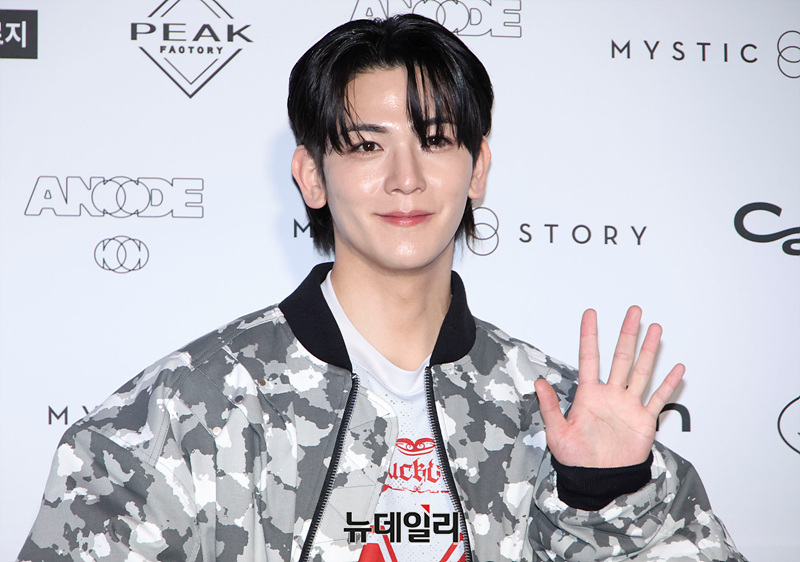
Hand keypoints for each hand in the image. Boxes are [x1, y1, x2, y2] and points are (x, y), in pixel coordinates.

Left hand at [534, 306, 684, 467]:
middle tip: (634, 311)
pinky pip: (658, 398)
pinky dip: (668, 384)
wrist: (598, 480)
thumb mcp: (557, 432)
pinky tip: (676, 368)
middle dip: (627, 334)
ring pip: (641, 371)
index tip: (590, 314)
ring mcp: (629, 405)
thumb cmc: (576, 458)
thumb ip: (550, 407)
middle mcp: (610, 395)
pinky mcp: (644, 420)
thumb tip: (538, 382)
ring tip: (656, 329)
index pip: (589, 357)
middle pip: (621, 357)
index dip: (589, 335)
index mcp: (588, 395)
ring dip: (649, 351)